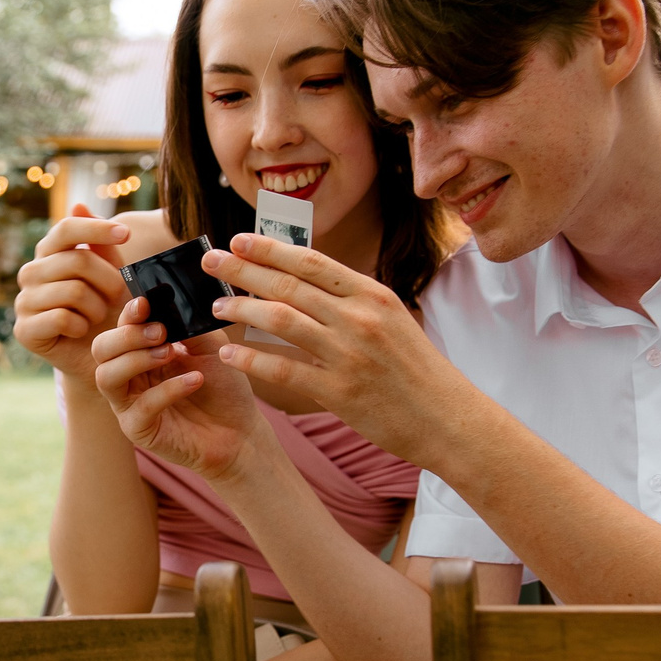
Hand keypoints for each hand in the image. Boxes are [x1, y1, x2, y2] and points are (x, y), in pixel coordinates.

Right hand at [12, 206, 132, 379]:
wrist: (97, 356)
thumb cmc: (105, 309)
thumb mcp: (110, 272)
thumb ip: (99, 243)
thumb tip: (78, 204)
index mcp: (49, 253)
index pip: (67, 228)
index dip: (97, 228)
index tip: (126, 235)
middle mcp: (31, 272)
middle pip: (77, 261)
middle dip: (108, 280)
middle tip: (118, 296)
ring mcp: (23, 301)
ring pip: (73, 291)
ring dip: (96, 307)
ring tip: (98, 316)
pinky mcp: (24, 329)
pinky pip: (61, 318)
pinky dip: (80, 326)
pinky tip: (82, 331)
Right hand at [90, 296, 267, 481]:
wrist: (240, 432)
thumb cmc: (223, 388)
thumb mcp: (210, 347)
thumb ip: (187, 326)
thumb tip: (168, 304)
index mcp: (141, 352)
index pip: (119, 328)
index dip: (128, 314)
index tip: (146, 303)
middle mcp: (129, 377)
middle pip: (100, 349)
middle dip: (126, 336)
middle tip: (160, 332)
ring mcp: (129, 404)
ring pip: (106, 376)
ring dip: (136, 359)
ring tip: (171, 353)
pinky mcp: (139, 430)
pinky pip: (141, 406)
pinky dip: (167, 390)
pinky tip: (194, 381)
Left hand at [197, 232, 470, 467]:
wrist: (450, 420)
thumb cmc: (417, 371)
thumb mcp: (392, 320)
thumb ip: (352, 301)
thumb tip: (305, 280)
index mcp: (373, 295)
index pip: (311, 262)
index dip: (270, 248)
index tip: (237, 240)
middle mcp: (360, 318)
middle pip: (288, 285)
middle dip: (242, 270)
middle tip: (210, 262)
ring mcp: (349, 355)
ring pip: (280, 320)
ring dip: (241, 309)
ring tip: (216, 306)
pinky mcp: (339, 393)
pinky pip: (283, 369)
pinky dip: (251, 360)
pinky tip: (229, 355)